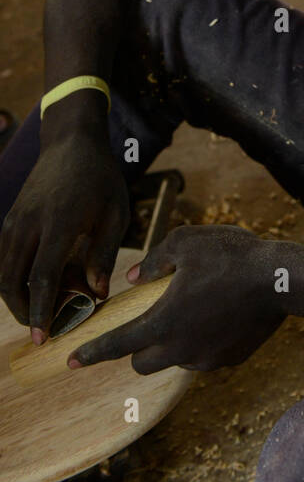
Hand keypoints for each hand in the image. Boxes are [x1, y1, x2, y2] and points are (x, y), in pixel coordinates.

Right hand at [0, 128, 129, 339]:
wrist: (71, 143)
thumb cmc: (100, 178)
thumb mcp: (114, 213)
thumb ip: (103, 253)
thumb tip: (98, 293)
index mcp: (59, 223)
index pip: (43, 277)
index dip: (42, 311)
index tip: (43, 338)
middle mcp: (29, 224)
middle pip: (13, 283)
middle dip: (27, 312)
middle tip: (49, 327)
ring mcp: (14, 222)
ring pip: (4, 274)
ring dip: (21, 297)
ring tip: (52, 301)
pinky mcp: (9, 221)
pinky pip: (3, 260)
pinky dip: (16, 279)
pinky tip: (41, 281)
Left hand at [69, 225, 288, 374]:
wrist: (282, 279)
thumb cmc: (232, 255)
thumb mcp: (186, 242)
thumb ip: (154, 261)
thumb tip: (135, 278)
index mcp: (162, 321)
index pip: (116, 344)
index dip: (91, 353)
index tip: (71, 361)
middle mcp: (180, 349)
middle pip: (142, 363)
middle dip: (136, 348)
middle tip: (147, 321)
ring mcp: (206, 359)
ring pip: (174, 359)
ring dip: (172, 343)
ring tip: (192, 310)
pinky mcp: (229, 360)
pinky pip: (203, 355)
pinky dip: (201, 341)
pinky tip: (217, 315)